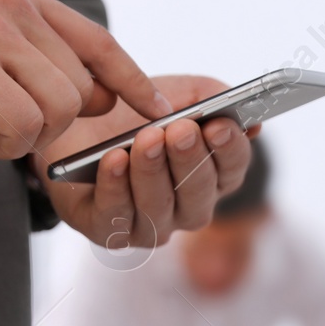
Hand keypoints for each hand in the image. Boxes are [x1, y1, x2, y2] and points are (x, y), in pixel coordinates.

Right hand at [0, 0, 170, 158]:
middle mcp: (12, 6)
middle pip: (82, 85)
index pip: (98, 41)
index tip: (157, 109)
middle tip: (16, 129)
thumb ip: (41, 60)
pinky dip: (10, 145)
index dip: (133, 79)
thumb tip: (104, 95)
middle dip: (60, 124)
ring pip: (62, 107)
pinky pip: (28, 125)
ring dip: (33, 136)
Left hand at [32, 75, 254, 249]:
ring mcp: (149, 225)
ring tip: (147, 138)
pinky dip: (115, 186)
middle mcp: (185, 208)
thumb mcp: (174, 94)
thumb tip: (251, 124)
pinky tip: (114, 160)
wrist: (74, 126)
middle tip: (182, 129)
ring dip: (153, 171)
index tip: (220, 126)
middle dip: (190, 160)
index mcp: (211, 176)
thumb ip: (211, 100)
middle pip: (198, 194)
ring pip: (158, 207)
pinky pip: (115, 217)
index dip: (229, 150)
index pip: (232, 169)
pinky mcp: (108, 231)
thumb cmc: (132, 112)